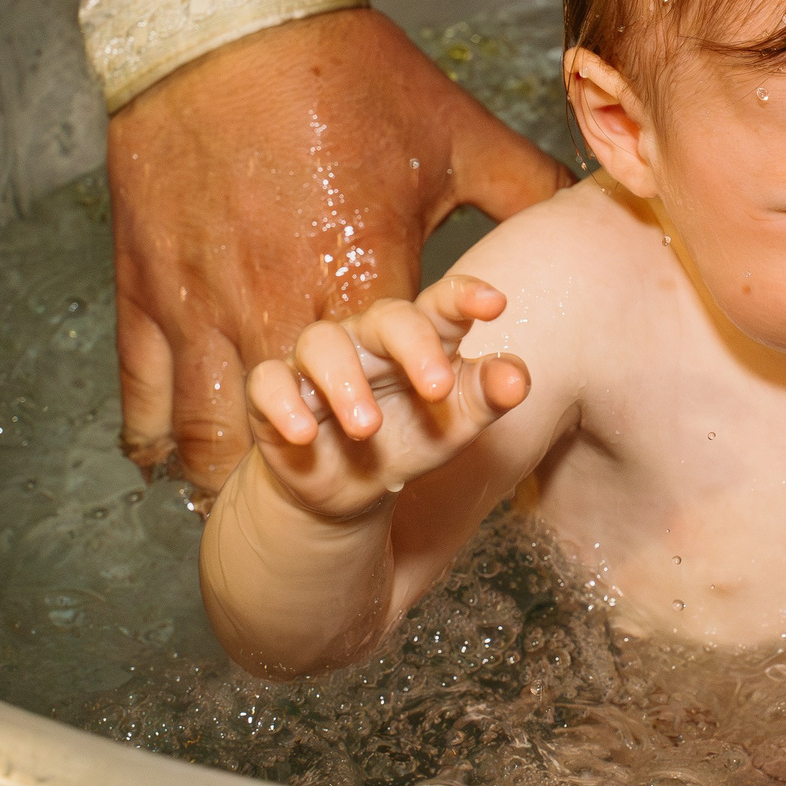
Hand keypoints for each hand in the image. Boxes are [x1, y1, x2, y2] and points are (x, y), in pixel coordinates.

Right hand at [110, 8, 570, 487]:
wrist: (222, 15)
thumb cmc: (347, 72)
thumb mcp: (455, 131)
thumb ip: (526, 185)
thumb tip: (597, 201)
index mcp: (356, 269)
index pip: (391, 379)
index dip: (414, 421)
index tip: (427, 452)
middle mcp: (272, 300)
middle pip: (290, 426)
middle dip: (318, 472)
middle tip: (336, 502)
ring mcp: (198, 301)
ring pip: (207, 427)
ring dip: (233, 473)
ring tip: (258, 502)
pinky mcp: (141, 286)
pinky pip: (141, 389)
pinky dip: (156, 436)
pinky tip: (172, 461)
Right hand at [245, 276, 529, 520]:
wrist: (350, 489)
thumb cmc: (413, 439)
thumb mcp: (456, 423)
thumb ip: (489, 396)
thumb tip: (517, 378)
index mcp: (420, 336)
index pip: (441, 304)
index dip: (465, 296)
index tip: (495, 303)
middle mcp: (368, 338)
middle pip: (386, 316)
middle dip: (413, 347)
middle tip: (439, 389)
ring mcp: (318, 361)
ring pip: (321, 342)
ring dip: (345, 384)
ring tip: (369, 429)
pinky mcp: (274, 392)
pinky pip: (268, 382)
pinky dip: (282, 405)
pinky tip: (305, 434)